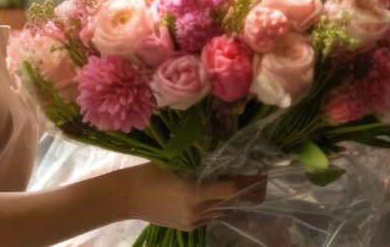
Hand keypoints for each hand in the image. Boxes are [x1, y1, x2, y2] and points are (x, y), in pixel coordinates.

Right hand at [116, 163, 265, 230]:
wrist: (127, 197)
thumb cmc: (149, 173)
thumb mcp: (176, 163)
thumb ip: (199, 166)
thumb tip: (222, 161)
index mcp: (194, 192)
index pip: (231, 189)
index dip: (249, 183)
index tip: (262, 176)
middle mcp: (197, 210)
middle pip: (230, 202)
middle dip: (246, 193)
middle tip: (260, 182)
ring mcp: (193, 221)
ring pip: (222, 211)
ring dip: (232, 201)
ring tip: (244, 190)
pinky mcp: (188, 227)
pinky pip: (210, 217)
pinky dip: (217, 207)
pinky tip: (220, 199)